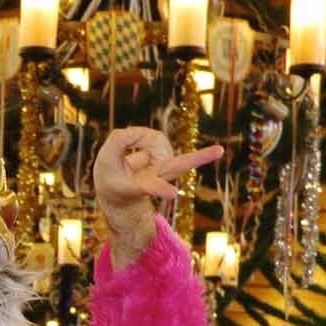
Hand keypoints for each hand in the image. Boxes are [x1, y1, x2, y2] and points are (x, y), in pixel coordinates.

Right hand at [93, 126, 224, 263]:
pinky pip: (152, 136)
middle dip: (199, 157)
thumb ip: (118, 141)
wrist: (117, 191)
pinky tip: (137, 148)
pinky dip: (141, 137)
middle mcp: (158, 178)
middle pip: (180, 165)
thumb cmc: (111, 179)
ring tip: (128, 154)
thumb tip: (140, 131)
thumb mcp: (105, 161)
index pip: (151, 187)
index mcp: (140, 187)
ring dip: (139, 138)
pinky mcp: (166, 157)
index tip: (172, 194)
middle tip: (219, 150)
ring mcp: (165, 167)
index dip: (160, 189)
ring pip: (155, 139)